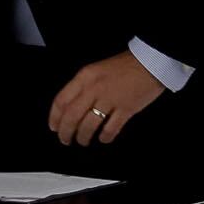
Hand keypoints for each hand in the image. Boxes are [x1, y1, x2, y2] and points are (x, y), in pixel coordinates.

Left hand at [48, 51, 166, 147]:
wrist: (150, 62)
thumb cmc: (124, 65)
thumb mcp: (96, 70)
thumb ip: (83, 86)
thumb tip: (70, 107)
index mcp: (85, 77)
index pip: (61, 100)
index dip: (54, 118)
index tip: (54, 127)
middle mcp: (94, 88)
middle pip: (72, 117)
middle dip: (66, 132)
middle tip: (65, 140)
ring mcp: (110, 100)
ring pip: (88, 125)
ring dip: (83, 137)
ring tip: (83, 141)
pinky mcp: (126, 110)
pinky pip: (110, 129)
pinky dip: (104, 137)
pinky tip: (103, 139)